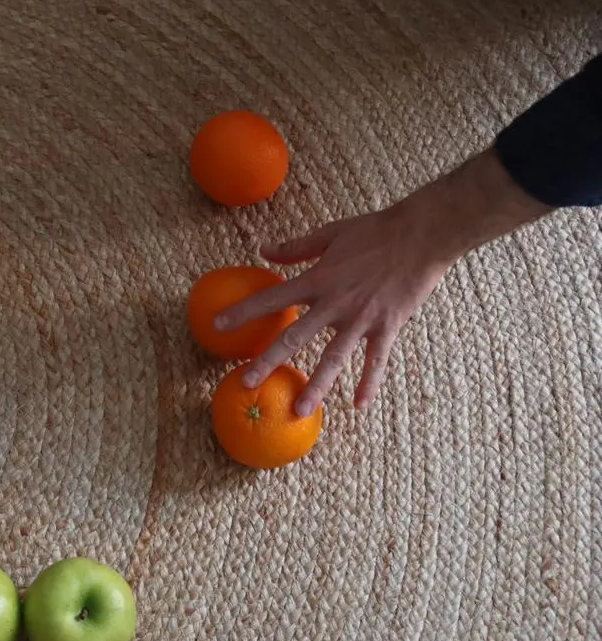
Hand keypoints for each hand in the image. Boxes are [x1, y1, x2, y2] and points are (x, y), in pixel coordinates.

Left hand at [215, 149, 547, 415]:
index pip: (272, 298)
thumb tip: (264, 249)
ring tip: (299, 409)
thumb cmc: (376, 231)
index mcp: (318, 279)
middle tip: (246, 384)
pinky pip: (376, 360)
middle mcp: (335, 303)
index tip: (217, 326)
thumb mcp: (331, 233)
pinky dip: (368, 382)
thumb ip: (296, 247)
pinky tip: (358, 405)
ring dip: (316, 385)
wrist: (424, 234)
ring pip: (333, 358)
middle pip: (295, 337)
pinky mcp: (387, 326)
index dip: (243, 311)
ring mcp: (361, 318)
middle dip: (268, 361)